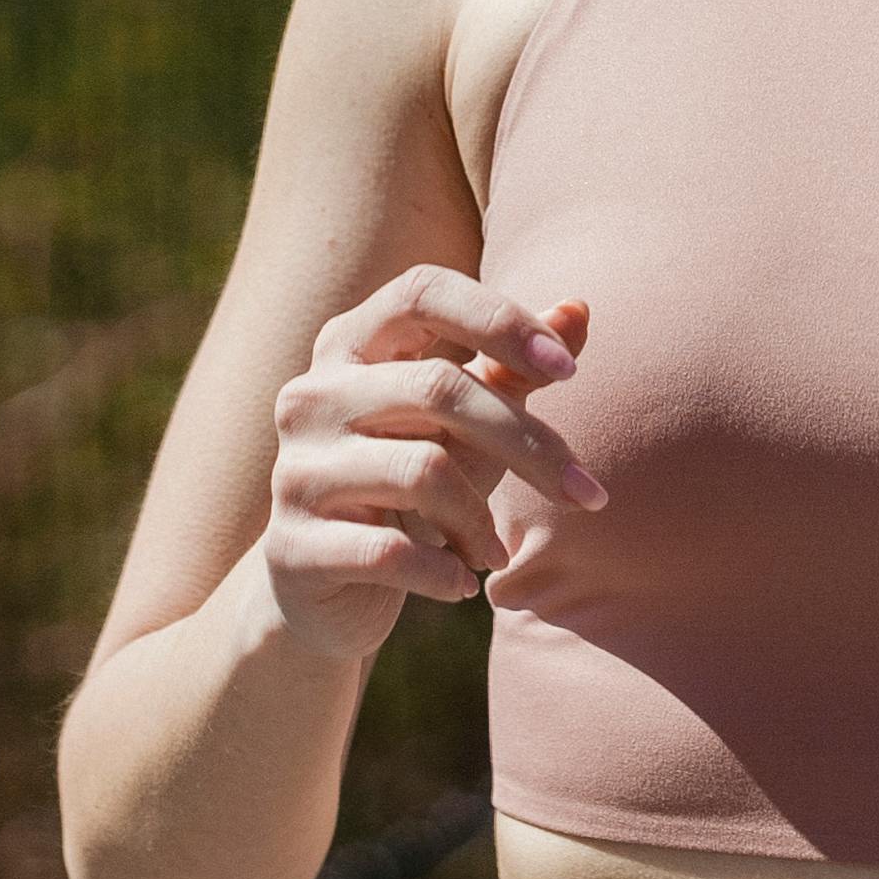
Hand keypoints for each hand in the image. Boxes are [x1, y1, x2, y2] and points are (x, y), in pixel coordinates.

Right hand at [261, 267, 602, 663]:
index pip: (422, 292)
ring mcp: (294, 470)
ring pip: (422, 471)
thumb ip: (513, 368)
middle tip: (588, 493)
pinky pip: (390, 552)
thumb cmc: (409, 486)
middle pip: (439, 387)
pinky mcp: (291, 547)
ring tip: (497, 550)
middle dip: (530, 442)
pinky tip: (462, 583)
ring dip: (482, 520)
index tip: (569, 368)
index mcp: (351, 346)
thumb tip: (580, 309)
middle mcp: (312, 395)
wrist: (323, 585)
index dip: (498, 317)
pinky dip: (445, 572)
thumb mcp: (467, 424)